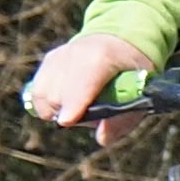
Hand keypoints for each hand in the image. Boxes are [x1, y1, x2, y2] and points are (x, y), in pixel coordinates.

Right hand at [21, 33, 158, 147]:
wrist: (120, 41)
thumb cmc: (133, 70)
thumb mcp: (141, 93)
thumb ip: (124, 119)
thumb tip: (101, 138)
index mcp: (102, 56)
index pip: (82, 81)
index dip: (74, 102)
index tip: (68, 120)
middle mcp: (74, 52)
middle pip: (58, 95)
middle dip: (71, 113)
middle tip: (91, 112)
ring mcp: (59, 56)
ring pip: (43, 95)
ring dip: (57, 109)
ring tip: (79, 106)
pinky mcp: (48, 61)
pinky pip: (38, 91)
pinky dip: (48, 103)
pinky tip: (66, 101)